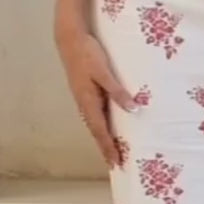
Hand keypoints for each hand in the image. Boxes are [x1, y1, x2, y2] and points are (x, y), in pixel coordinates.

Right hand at [55, 24, 136, 168]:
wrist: (69, 40)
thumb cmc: (87, 54)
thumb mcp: (104, 72)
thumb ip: (118, 91)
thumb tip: (133, 109)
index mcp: (89, 101)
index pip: (100, 130)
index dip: (109, 147)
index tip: (116, 162)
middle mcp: (84, 104)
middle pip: (96, 131)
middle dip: (105, 147)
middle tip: (116, 163)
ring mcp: (83, 98)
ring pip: (94, 124)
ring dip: (103, 138)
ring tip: (113, 150)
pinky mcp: (85, 92)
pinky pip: (94, 114)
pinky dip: (101, 125)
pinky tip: (107, 126)